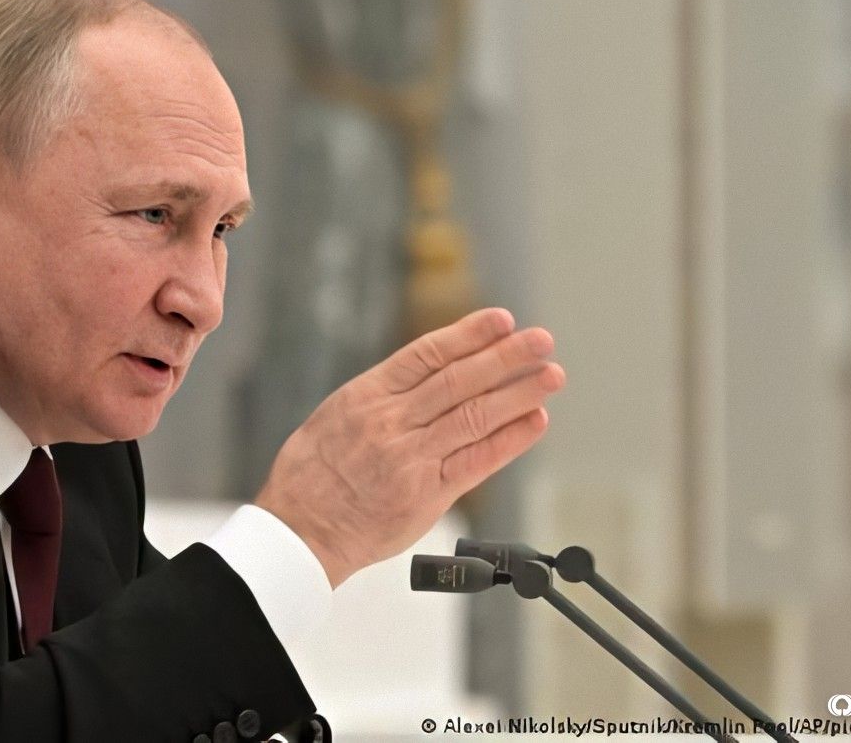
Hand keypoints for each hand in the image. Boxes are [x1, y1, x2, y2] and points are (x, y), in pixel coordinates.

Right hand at [254, 308, 563, 587]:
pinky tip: (534, 421)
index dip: (469, 334)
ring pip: (475, 415)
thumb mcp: (334, 417)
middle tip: (541, 339)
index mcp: (366, 396)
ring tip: (550, 375)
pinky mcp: (426, 494)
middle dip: (506, 356)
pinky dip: (510, 440)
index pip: (427, 354)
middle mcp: (391, 422)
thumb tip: (425, 375)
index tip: (502, 320)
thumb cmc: (311, 476)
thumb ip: (381, 398)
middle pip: (459, 380)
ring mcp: (410, 458)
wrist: (300, 530)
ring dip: (518, 393)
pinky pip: (477, 462)